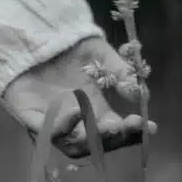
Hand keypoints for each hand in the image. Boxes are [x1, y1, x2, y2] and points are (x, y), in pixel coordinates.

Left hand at [3, 36, 156, 157]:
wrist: (34, 35)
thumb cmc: (69, 48)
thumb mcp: (101, 55)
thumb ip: (120, 72)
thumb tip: (139, 94)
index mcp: (95, 110)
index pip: (118, 130)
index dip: (134, 133)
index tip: (150, 126)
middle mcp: (77, 122)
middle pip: (98, 143)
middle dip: (115, 138)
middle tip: (129, 126)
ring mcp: (54, 123)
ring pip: (74, 145)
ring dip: (93, 139)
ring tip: (109, 125)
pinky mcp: (31, 119)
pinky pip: (48, 132)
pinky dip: (63, 127)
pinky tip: (77, 112)